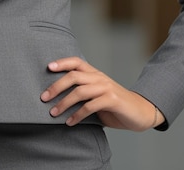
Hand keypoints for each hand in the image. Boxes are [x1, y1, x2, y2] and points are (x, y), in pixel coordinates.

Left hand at [40, 56, 163, 130]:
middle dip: (56, 86)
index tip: (48, 67)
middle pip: (73, 76)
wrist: (140, 112)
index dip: (62, 62)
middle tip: (43, 97)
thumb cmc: (114, 105)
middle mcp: (99, 78)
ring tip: (53, 113)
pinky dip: (77, 115)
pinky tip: (70, 122)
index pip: (76, 62)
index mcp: (95, 73)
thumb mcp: (97, 95)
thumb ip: (83, 94)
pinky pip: (90, 106)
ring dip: (64, 103)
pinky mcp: (112, 100)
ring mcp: (106, 88)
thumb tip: (58, 99)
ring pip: (80, 91)